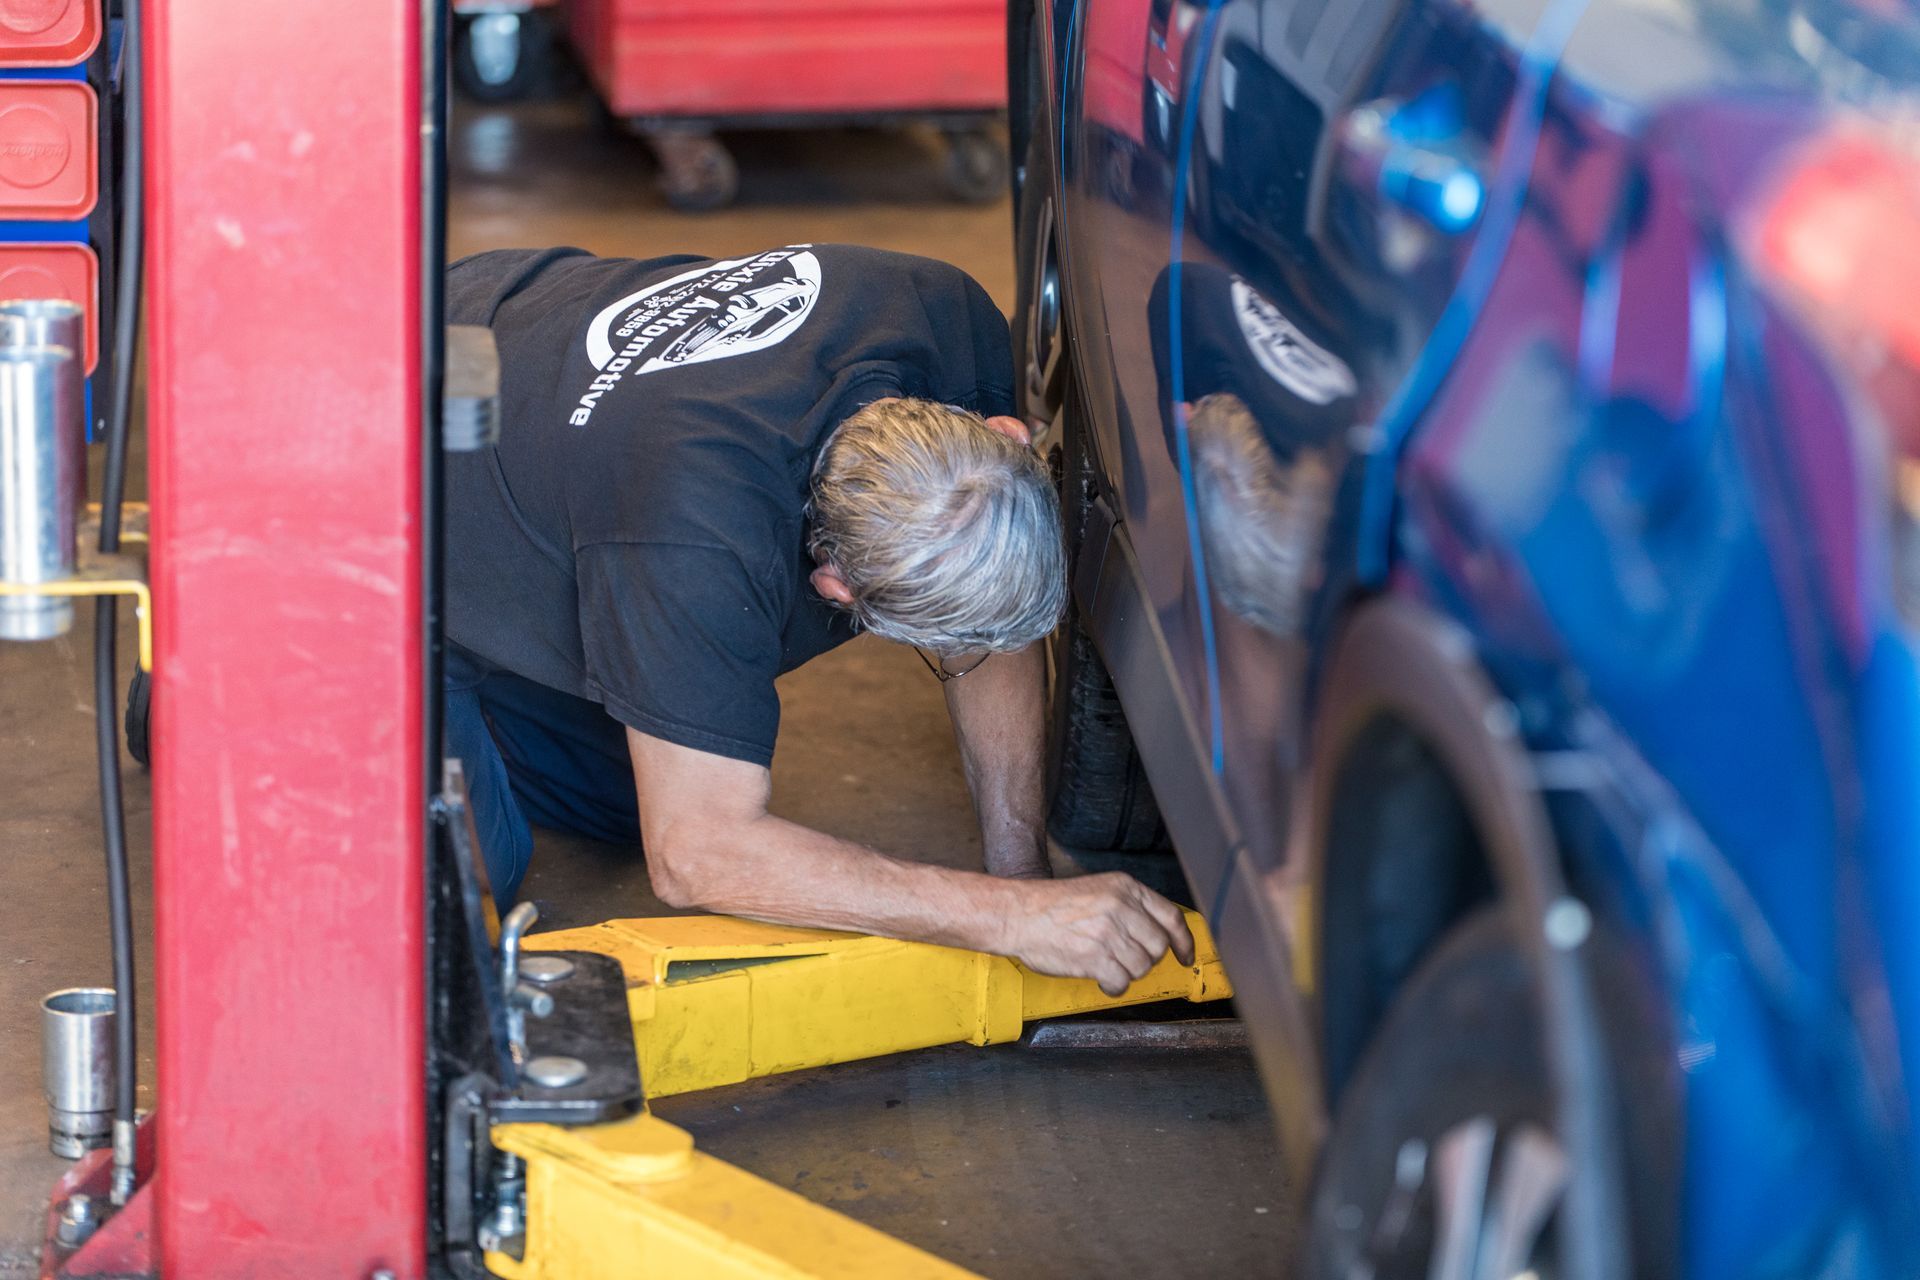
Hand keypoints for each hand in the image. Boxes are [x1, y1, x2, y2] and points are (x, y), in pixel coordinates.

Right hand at [1002, 873, 1196, 995]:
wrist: (1019, 915)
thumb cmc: (1053, 906)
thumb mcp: (1098, 890)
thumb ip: (1129, 907)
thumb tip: (1156, 935)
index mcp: (1125, 887)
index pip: (1171, 916)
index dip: (1183, 941)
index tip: (1186, 955)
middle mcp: (1121, 907)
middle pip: (1158, 946)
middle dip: (1147, 959)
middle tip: (1127, 960)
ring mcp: (1109, 932)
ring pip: (1142, 967)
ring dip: (1127, 973)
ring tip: (1107, 967)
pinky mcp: (1095, 957)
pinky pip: (1121, 982)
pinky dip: (1114, 987)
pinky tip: (1102, 979)